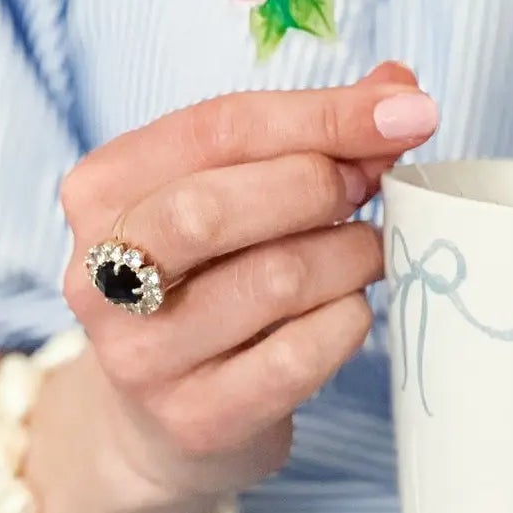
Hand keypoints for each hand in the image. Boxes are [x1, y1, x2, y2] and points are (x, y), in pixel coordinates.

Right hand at [54, 63, 437, 505]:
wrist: (166, 424)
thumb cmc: (214, 284)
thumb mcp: (239, 197)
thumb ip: (311, 136)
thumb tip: (400, 88)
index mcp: (103, 191)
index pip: (219, 128)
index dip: (325, 115)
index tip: (411, 111)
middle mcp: (102, 272)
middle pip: (219, 206)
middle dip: (320, 188)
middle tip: (374, 189)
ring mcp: (143, 356)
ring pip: (275, 280)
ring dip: (350, 257)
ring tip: (367, 253)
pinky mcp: (196, 420)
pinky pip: (301, 355)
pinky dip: (349, 322)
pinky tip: (349, 312)